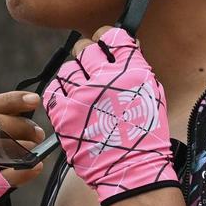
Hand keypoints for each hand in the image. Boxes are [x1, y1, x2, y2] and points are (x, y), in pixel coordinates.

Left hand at [41, 26, 179, 205]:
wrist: (131, 170)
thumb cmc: (145, 135)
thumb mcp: (152, 95)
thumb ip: (137, 69)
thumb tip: (126, 48)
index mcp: (132, 71)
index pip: (113, 36)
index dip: (106, 37)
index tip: (104, 44)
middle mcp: (106, 78)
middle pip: (85, 49)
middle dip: (87, 56)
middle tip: (90, 69)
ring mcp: (82, 95)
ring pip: (66, 69)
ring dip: (73, 76)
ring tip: (81, 90)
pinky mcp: (63, 113)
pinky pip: (53, 91)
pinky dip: (60, 93)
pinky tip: (69, 102)